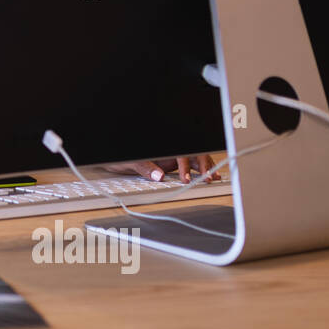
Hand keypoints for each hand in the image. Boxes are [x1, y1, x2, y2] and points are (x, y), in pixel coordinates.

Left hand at [104, 154, 218, 182]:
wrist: (115, 161)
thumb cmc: (120, 159)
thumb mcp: (129, 162)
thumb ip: (144, 167)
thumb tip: (158, 175)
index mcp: (162, 149)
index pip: (180, 154)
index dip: (185, 166)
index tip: (185, 179)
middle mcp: (169, 151)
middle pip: (192, 154)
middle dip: (202, 165)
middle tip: (207, 178)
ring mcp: (172, 156)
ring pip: (195, 158)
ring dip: (205, 167)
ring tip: (212, 177)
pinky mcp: (173, 163)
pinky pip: (191, 165)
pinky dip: (201, 170)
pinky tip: (209, 175)